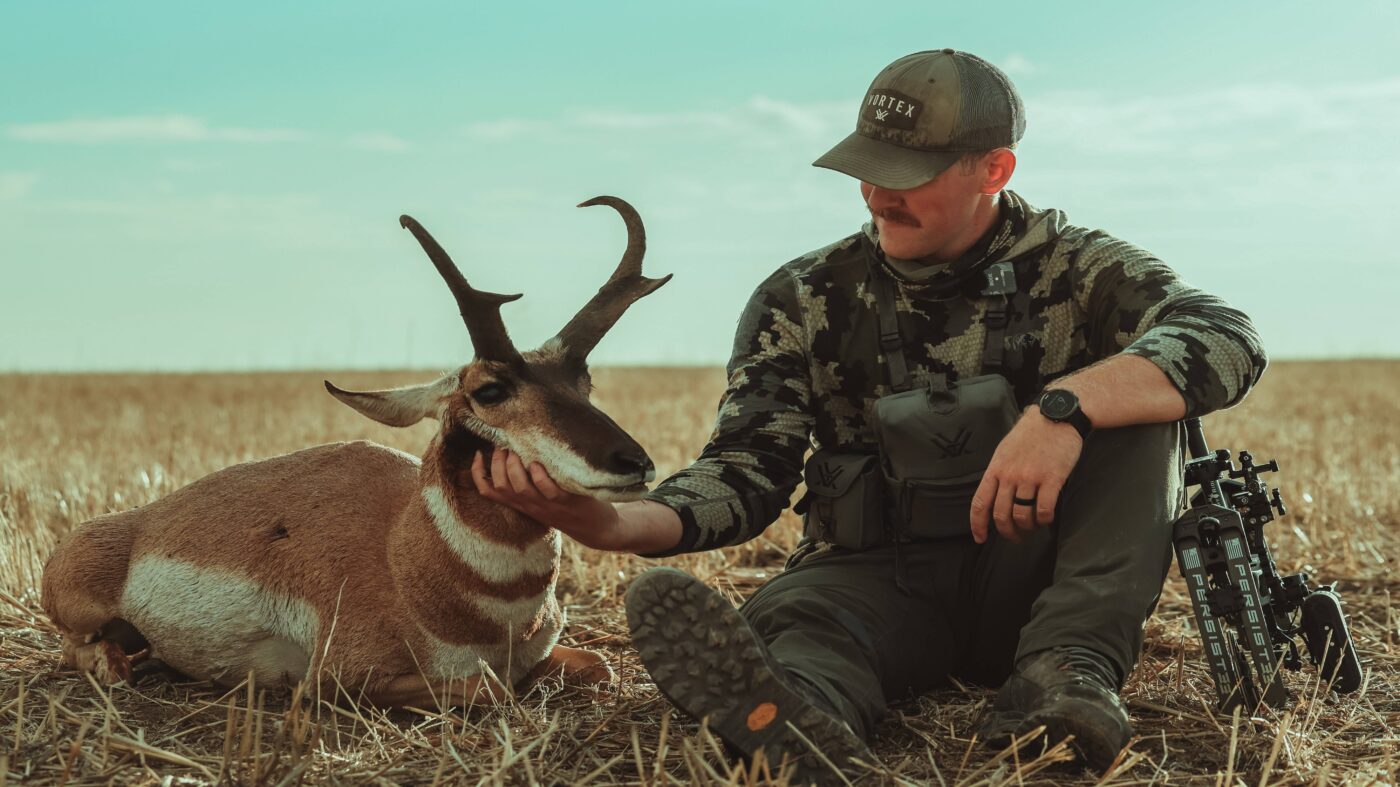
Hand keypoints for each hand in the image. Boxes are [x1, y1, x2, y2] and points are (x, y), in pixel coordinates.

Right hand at [470, 447, 626, 549]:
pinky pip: (550, 491)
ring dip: (515, 468)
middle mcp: (531, 505)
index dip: (477, 473)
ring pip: (521, 489)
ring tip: (516, 452)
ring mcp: (549, 504)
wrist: (599, 529)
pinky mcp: (569, 502)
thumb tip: (516, 448)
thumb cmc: (568, 505)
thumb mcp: (542, 496)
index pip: (488, 491)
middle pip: (501, 487)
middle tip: (503, 447)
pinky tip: (538, 464)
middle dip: (497, 464)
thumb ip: (528, 480)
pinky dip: (541, 477)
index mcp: (522, 503)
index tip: (478, 453)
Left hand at [970, 407, 1083, 543]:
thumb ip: (999, 474)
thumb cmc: (1031, 434)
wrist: (1055, 416)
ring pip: (1022, 516)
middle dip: (1007, 532)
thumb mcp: (1005, 451)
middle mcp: (1010, 475)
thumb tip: (993, 497)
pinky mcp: (1052, 478)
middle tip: (1015, 537)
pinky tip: (1047, 518)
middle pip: (1001, 515)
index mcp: (996, 469)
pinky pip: (1044, 510)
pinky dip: (1045, 520)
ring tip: (1034, 526)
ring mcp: (1030, 477)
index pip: (979, 503)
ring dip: (1028, 527)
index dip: (978, 525)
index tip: (980, 538)